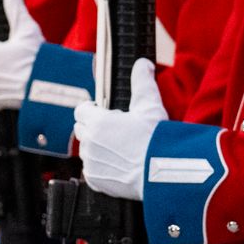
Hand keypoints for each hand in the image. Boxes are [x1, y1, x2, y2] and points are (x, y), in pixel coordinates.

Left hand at [75, 58, 167, 201]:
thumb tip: (142, 63)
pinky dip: (102, 167)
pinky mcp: (94, 180)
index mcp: (97, 122)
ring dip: (98, 147)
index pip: (80, 111)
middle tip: (114, 130)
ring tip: (120, 148)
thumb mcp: (150, 106)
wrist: (162, 174)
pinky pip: (92, 170)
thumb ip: (142, 82)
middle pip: (81, 129)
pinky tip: (120, 164)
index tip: (102, 111)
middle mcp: (89, 142)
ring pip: (87, 150)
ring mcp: (90, 163)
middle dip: (93, 127)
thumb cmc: (157, 139)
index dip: (91, 110)